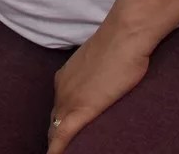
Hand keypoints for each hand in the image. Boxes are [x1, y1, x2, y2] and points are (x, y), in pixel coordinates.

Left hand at [47, 25, 154, 152]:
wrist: (124, 36)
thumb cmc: (120, 45)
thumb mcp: (101, 63)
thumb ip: (96, 76)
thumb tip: (104, 84)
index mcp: (65, 77)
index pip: (57, 107)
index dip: (58, 123)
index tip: (61, 133)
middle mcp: (61, 88)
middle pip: (54, 120)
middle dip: (55, 135)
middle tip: (61, 149)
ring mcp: (69, 98)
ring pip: (56, 129)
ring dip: (58, 143)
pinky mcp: (82, 108)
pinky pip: (63, 134)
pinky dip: (57, 148)